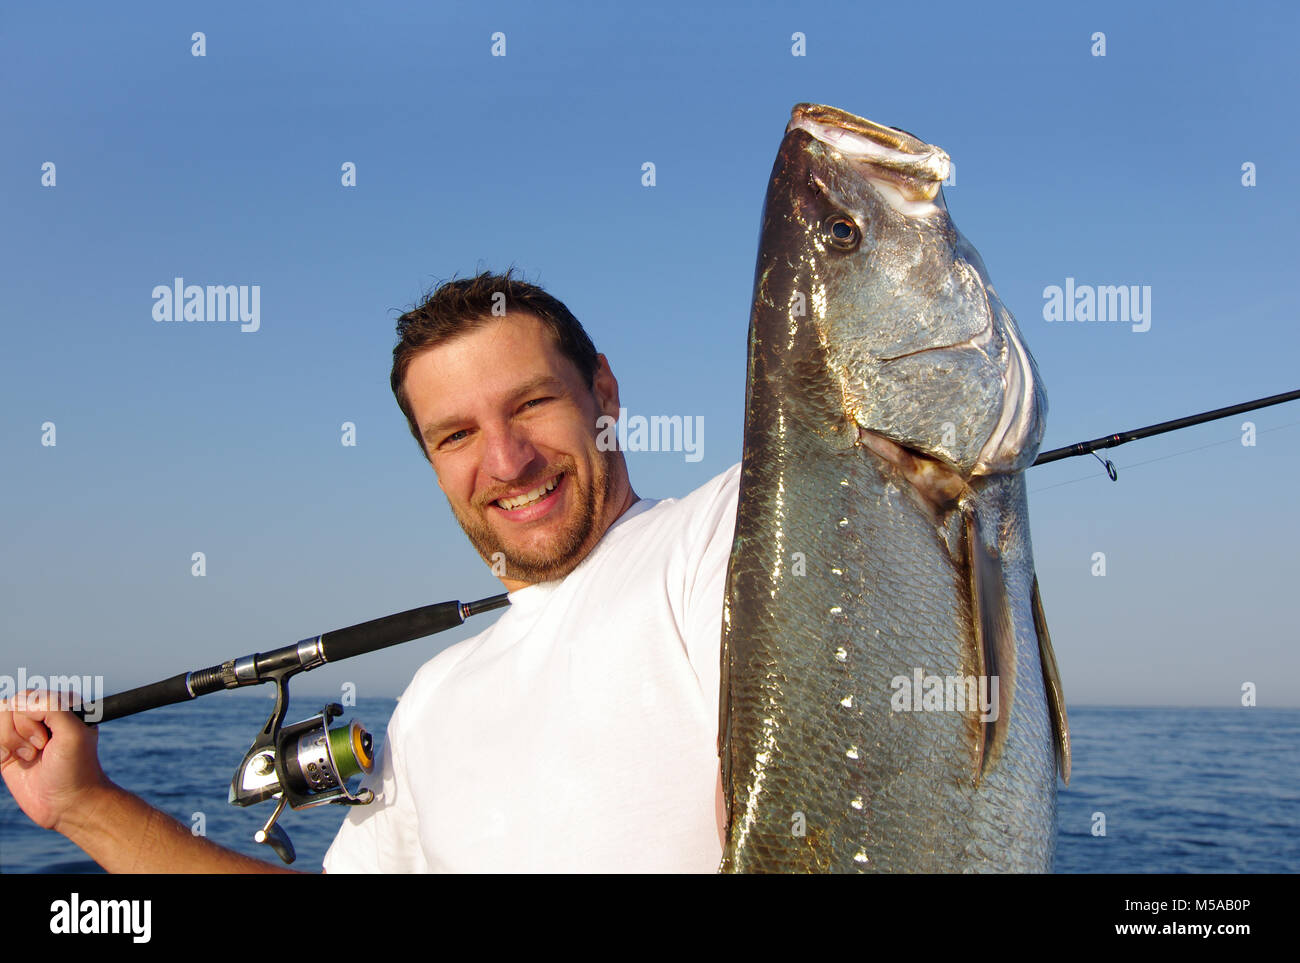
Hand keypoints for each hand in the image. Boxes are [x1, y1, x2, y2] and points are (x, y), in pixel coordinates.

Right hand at [0, 689, 110, 832]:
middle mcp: (42, 717)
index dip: (32, 715)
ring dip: (11, 740)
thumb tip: (19, 700)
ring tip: (30, 756)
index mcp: (62, 706)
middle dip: (23, 729)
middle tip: (41, 748)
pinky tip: (12, 760)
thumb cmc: (76, 768)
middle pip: (11, 705)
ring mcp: (23, 733)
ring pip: (0, 719)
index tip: (47, 739)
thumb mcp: (73, 732)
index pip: (30, 695)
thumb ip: (52, 707)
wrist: (66, 803)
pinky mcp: (8, 750)